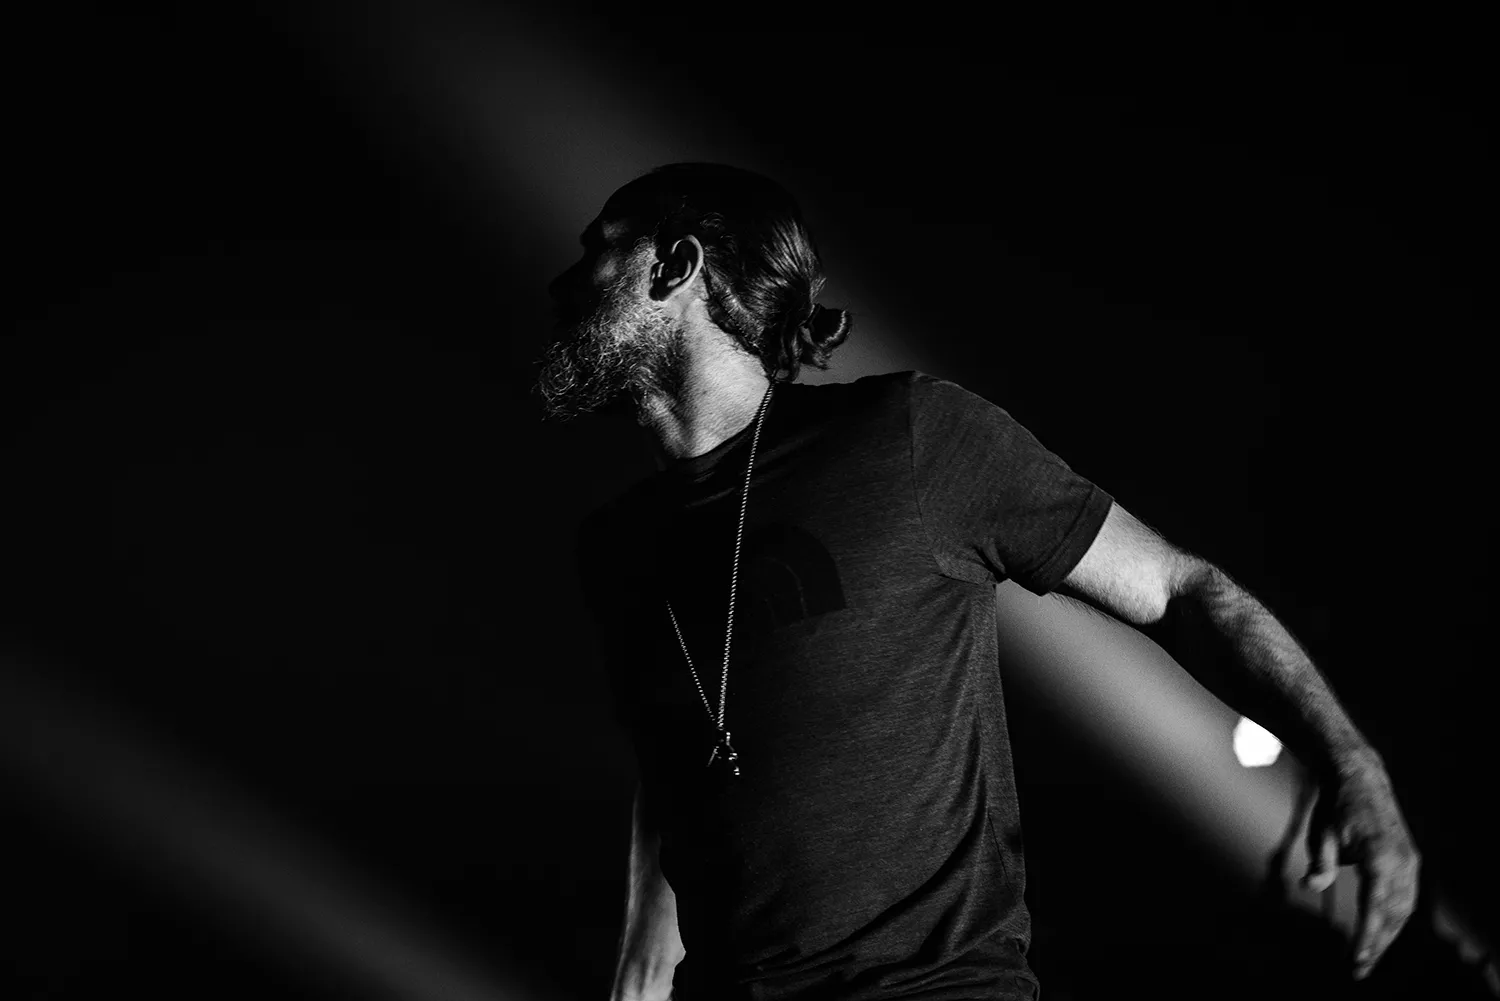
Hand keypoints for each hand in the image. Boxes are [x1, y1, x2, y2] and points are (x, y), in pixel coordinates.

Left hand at [1301, 749, 1420, 979]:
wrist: (1361, 780)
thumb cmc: (1336, 807)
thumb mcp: (1321, 832)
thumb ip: (1320, 862)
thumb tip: (1308, 886)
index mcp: (1379, 856)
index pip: (1375, 906)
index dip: (1368, 936)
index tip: (1358, 958)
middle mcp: (1401, 861)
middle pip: (1392, 914)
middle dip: (1377, 944)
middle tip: (1359, 969)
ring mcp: (1410, 861)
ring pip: (1404, 909)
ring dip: (1388, 934)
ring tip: (1369, 956)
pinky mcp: (1410, 860)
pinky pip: (1407, 897)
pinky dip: (1395, 917)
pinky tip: (1382, 931)